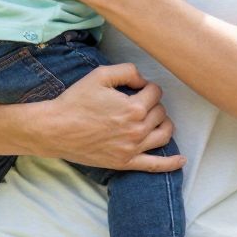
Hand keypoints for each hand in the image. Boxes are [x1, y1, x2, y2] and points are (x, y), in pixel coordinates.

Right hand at [39, 64, 183, 172]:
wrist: (54, 129)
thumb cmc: (75, 101)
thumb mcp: (100, 75)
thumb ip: (128, 71)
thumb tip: (144, 81)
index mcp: (134, 108)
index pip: (155, 93)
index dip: (147, 87)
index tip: (135, 88)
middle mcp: (137, 129)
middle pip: (161, 113)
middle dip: (152, 104)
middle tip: (136, 103)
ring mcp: (133, 149)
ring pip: (164, 135)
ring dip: (163, 124)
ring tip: (154, 120)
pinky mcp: (125, 163)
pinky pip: (155, 166)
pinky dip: (171, 164)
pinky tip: (182, 160)